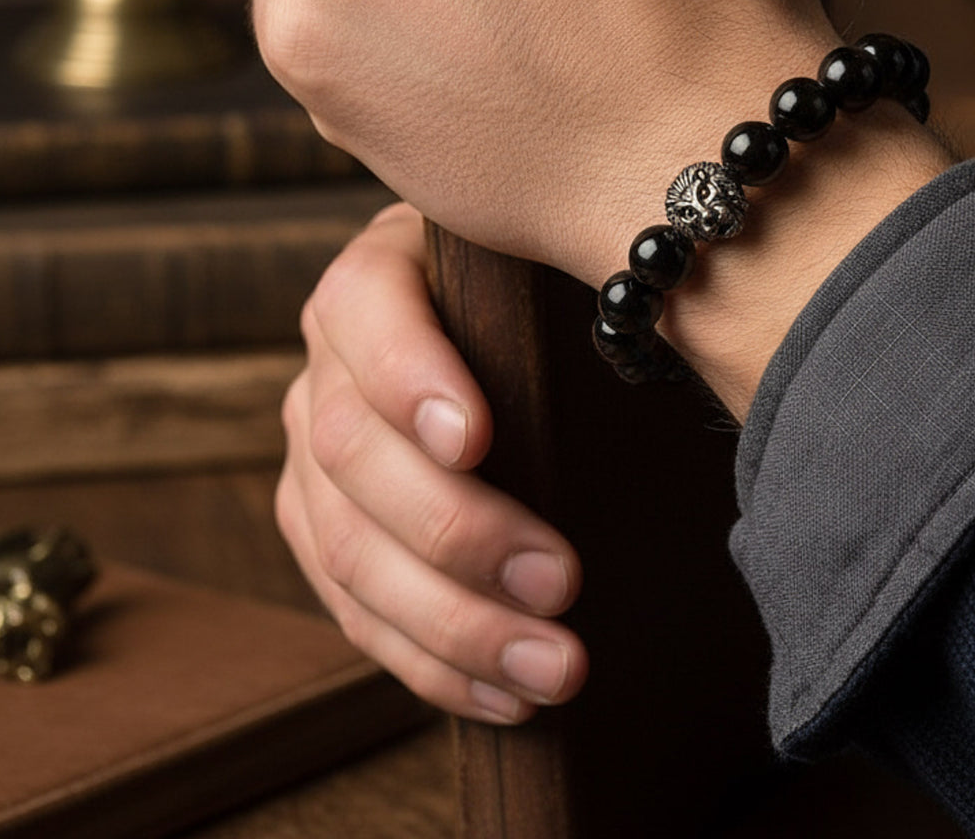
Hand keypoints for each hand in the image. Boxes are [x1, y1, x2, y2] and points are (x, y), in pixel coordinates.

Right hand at [276, 202, 587, 721]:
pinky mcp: (321, 531)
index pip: (368, 316)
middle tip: (560, 581)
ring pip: (350, 552)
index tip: (476, 439)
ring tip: (553, 668)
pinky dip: (433, 664)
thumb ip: (564, 294)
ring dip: (453, 624)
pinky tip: (506, 696)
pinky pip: (354, 613)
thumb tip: (661, 334)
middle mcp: (328, 366)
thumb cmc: (544, 300)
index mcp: (377, 278)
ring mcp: (313, 456)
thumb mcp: (547, 276)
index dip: (411, 381)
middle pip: (353, 453)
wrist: (507, 338)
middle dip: (457, 531)